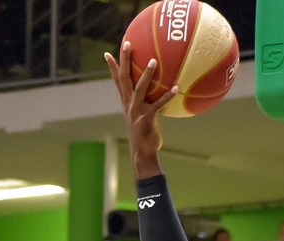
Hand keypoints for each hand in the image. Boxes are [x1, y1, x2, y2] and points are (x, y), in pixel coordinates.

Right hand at [104, 44, 177, 176]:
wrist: (142, 154)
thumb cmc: (145, 135)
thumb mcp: (143, 116)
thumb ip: (147, 104)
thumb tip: (160, 93)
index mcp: (126, 103)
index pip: (117, 81)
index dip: (112, 67)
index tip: (107, 53)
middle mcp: (128, 104)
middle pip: (124, 78)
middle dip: (125, 60)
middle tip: (127, 43)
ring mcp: (135, 112)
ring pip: (139, 88)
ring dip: (146, 74)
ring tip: (153, 60)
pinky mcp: (145, 120)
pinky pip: (157, 105)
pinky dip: (166, 96)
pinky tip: (176, 87)